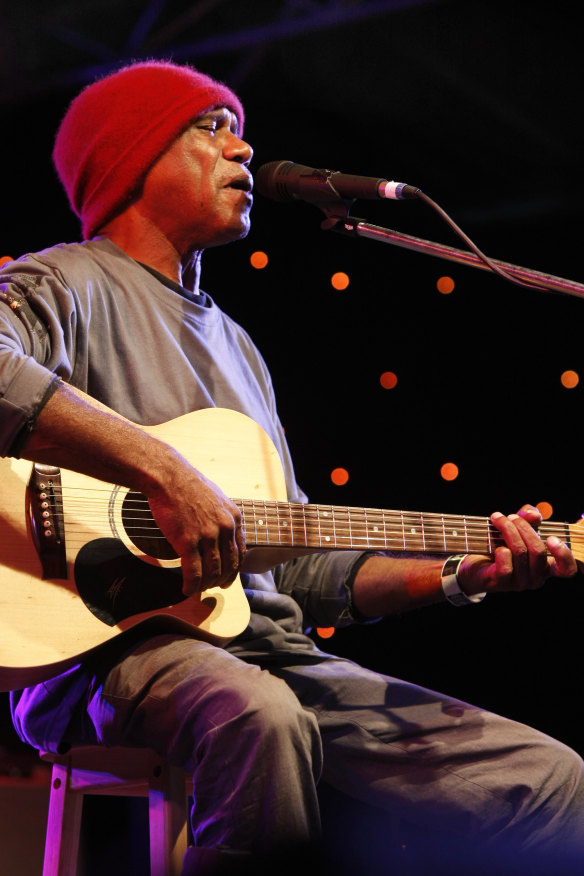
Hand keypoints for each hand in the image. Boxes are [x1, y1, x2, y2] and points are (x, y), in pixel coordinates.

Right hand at [148, 461, 245, 596]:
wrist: (169, 477)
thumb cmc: (188, 486)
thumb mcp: (217, 499)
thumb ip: (223, 518)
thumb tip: (222, 535)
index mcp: (234, 517)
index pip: (241, 552)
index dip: (235, 569)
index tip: (228, 577)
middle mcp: (224, 528)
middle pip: (229, 565)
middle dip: (222, 581)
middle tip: (215, 587)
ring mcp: (207, 535)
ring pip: (212, 572)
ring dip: (205, 585)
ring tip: (198, 589)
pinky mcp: (188, 541)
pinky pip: (194, 572)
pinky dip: (191, 585)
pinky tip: (186, 589)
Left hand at [458, 504, 577, 595]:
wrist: (474, 565)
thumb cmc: (500, 545)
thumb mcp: (517, 527)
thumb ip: (529, 517)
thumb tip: (533, 515)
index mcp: (545, 566)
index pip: (566, 569)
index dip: (564, 554)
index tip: (552, 538)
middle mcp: (536, 577)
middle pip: (538, 550)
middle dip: (523, 527)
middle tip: (510, 516)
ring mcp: (519, 582)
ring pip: (520, 552)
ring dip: (507, 530)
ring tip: (497, 519)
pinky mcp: (501, 583)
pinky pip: (505, 565)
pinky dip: (500, 550)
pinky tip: (495, 545)